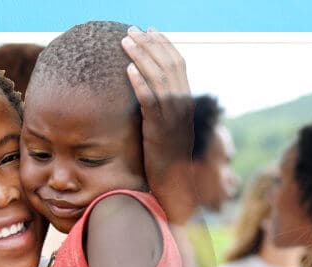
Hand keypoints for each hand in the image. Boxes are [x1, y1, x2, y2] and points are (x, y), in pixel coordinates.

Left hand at [121, 26, 196, 223]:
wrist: (175, 190)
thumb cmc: (167, 163)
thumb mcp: (165, 131)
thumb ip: (160, 111)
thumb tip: (145, 94)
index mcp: (186, 104)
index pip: (179, 66)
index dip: (164, 46)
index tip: (149, 32)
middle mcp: (184, 108)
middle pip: (170, 67)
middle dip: (150, 45)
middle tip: (132, 31)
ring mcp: (174, 120)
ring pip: (160, 80)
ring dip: (142, 57)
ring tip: (125, 41)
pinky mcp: (161, 132)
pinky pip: (151, 103)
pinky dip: (140, 84)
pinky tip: (127, 70)